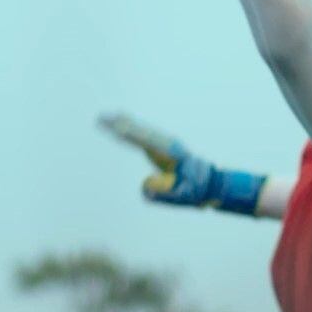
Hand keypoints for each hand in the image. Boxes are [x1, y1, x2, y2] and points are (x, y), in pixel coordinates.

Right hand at [97, 112, 262, 212]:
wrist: (209, 181)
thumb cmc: (196, 188)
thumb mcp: (185, 194)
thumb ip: (167, 192)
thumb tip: (146, 187)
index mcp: (171, 153)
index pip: (148, 142)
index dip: (133, 135)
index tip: (119, 128)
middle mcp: (165, 144)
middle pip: (140, 132)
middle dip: (122, 125)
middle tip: (102, 118)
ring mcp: (162, 143)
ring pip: (139, 130)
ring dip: (122, 123)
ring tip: (103, 117)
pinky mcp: (158, 147)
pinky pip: (139, 136)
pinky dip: (127, 128)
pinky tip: (118, 122)